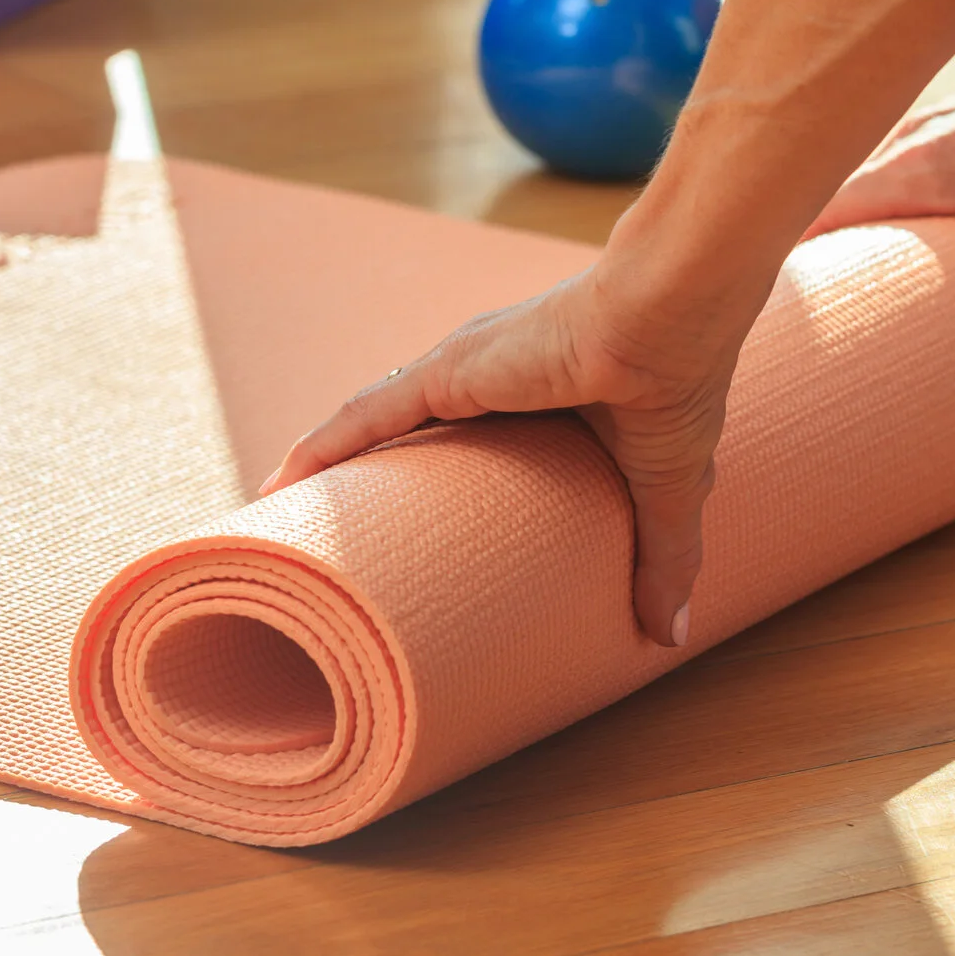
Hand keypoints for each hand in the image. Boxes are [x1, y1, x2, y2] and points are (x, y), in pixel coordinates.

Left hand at [259, 261, 756, 647]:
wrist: (671, 317)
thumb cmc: (675, 383)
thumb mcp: (661, 489)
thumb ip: (660, 559)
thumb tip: (667, 638)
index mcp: (530, 399)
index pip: (457, 449)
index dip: (425, 491)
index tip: (403, 541)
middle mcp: (481, 380)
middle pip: (400, 440)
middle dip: (363, 488)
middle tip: (331, 544)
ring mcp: (457, 373)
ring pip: (369, 428)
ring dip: (327, 472)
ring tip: (286, 517)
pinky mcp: (445, 371)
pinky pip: (363, 416)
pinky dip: (320, 450)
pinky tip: (280, 483)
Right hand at [802, 36, 954, 430]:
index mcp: (918, 167)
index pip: (822, 210)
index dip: (790, 255)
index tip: (776, 303)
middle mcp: (912, 139)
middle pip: (837, 199)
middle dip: (822, 254)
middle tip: (816, 315)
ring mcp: (934, 125)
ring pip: (869, 180)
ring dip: (859, 228)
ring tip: (855, 288)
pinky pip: (901, 167)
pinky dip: (891, 203)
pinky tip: (912, 239)